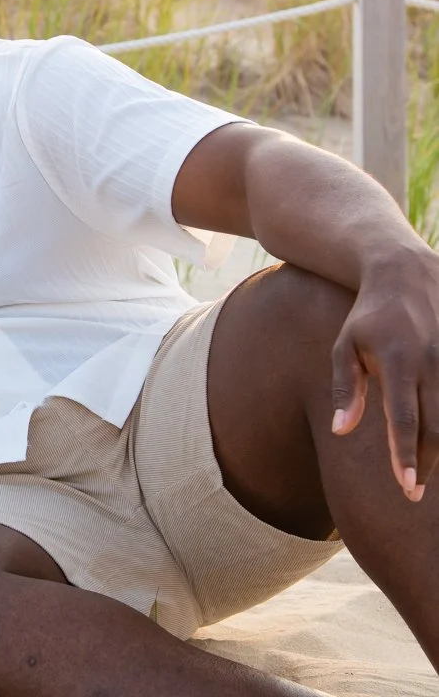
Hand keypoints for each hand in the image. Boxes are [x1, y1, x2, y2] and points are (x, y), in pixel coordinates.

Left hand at [332, 249, 438, 501]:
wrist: (407, 274)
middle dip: (429, 462)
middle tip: (414, 495)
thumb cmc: (368, 318)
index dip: (406, 454)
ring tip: (431, 477)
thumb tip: (340, 433)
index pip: (404, 418)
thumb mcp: (345, 347)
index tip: (406, 486)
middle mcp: (432, 362)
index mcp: (398, 361)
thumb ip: (347, 390)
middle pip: (437, 425)